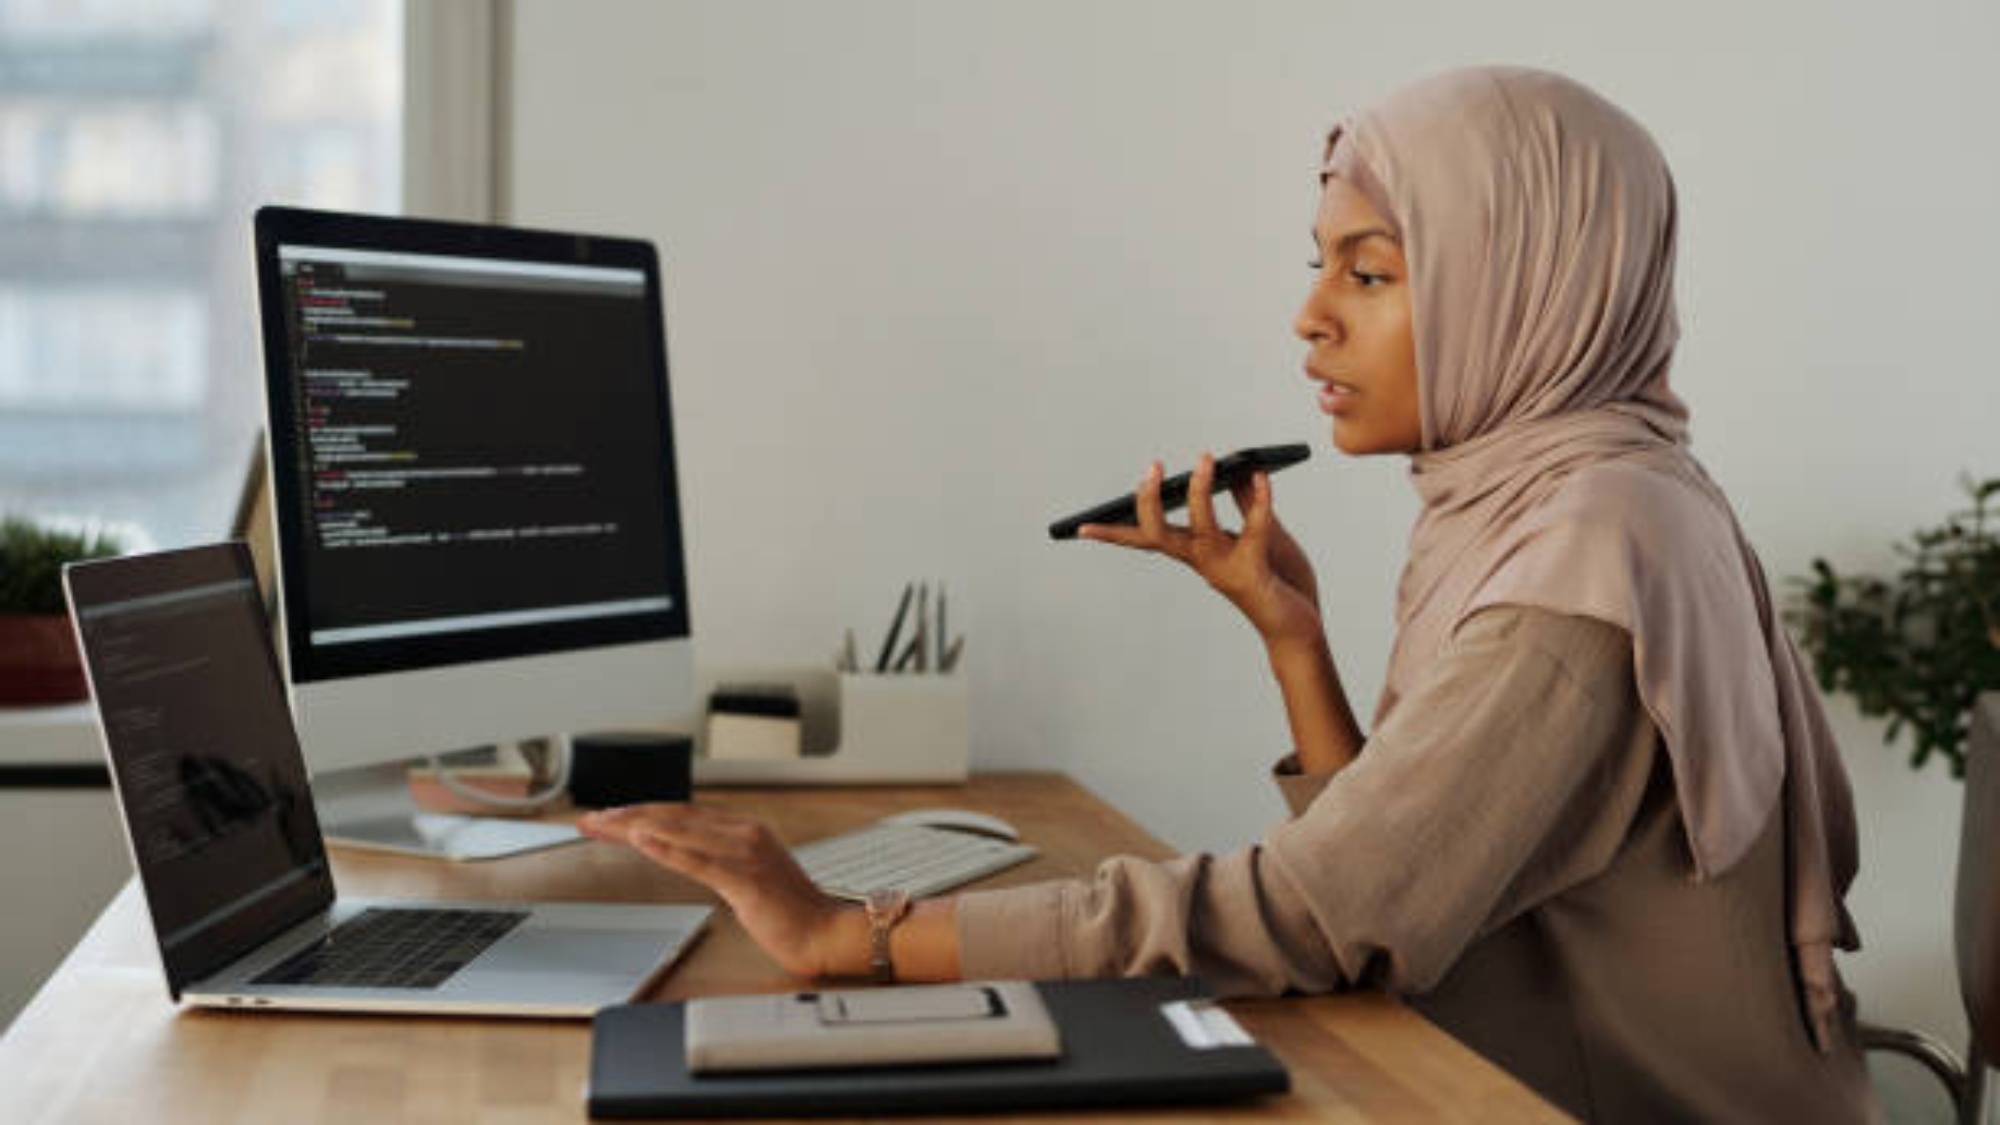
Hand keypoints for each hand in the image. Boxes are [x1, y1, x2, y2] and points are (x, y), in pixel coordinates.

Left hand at [578, 803, 851, 977]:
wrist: (826, 934)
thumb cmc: (792, 912)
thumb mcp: (751, 875)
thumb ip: (721, 859)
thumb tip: (684, 855)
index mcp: (746, 829)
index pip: (683, 813)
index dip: (644, 811)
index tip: (612, 817)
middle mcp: (745, 833)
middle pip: (675, 816)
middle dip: (629, 815)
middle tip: (593, 819)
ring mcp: (746, 853)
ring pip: (680, 832)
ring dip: (635, 827)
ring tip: (604, 825)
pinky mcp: (745, 879)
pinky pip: (698, 861)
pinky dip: (667, 848)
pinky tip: (641, 841)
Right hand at [1080, 454, 1323, 647]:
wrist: (1301, 629)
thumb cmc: (1280, 582)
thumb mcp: (1263, 535)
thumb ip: (1247, 504)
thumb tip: (1238, 469)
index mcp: (1196, 553)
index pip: (1147, 539)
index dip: (1113, 534)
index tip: (1081, 527)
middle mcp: (1202, 562)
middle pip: (1159, 535)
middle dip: (1148, 503)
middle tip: (1151, 468)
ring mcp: (1225, 569)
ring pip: (1199, 529)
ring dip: (1200, 492)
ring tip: (1206, 459)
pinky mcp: (1253, 572)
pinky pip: (1253, 531)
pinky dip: (1259, 500)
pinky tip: (1262, 475)